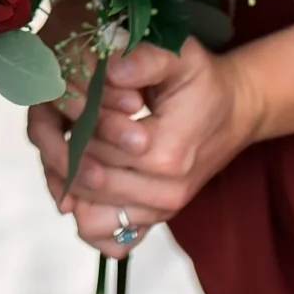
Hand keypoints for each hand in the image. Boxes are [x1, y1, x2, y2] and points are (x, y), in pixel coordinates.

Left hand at [28, 40, 258, 258]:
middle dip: (63, 151)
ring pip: (90, 217)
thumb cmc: (203, 82)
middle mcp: (164, 192)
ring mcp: (159, 212)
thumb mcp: (180, 56)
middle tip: (57, 121)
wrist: (236, 112)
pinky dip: (85, 215)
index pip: (94, 148)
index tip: (69, 100)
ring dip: (68, 186)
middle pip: (88, 182)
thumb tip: (111, 69)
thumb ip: (145, 60)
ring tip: (67, 150)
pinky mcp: (154, 219)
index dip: (73, 123)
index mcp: (165, 153)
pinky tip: (81, 183)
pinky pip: (107, 238)